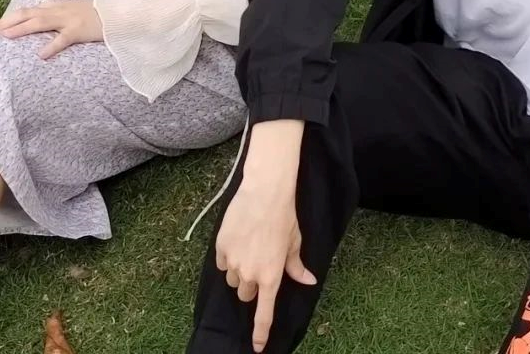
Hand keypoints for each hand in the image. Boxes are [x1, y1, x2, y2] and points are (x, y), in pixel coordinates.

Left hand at [0, 0, 104, 58]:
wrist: (118, 12)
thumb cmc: (95, 13)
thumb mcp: (70, 9)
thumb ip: (53, 12)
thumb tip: (36, 15)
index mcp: (54, 6)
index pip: (24, 11)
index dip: (5, 20)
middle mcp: (57, 10)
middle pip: (24, 14)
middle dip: (3, 24)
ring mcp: (67, 19)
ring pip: (39, 22)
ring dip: (19, 29)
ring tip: (2, 38)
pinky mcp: (79, 30)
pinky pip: (63, 39)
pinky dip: (51, 46)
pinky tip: (40, 55)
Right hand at [218, 121, 313, 352]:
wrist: (265, 191)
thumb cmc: (284, 216)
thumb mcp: (294, 243)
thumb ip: (296, 266)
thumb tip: (308, 281)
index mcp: (271, 276)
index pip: (264, 313)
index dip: (260, 333)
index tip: (256, 347)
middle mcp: (250, 274)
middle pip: (245, 293)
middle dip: (250, 283)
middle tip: (258, 263)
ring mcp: (234, 262)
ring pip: (232, 278)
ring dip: (238, 270)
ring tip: (248, 246)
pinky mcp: (221, 248)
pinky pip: (221, 262)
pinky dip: (227, 256)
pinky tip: (237, 239)